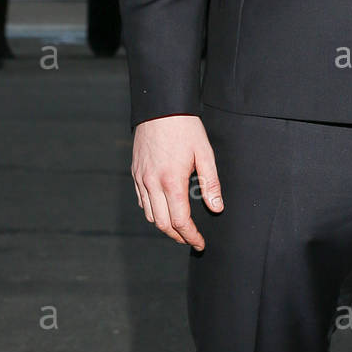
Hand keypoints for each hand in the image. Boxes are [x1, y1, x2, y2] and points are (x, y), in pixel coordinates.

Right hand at [131, 114, 222, 249]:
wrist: (160, 108)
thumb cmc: (185, 128)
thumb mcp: (205, 153)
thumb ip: (210, 183)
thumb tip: (216, 208)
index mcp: (172, 181)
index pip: (180, 220)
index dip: (191, 236)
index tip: (200, 243)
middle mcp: (152, 184)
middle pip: (162, 224)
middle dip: (177, 236)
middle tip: (191, 239)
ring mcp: (141, 179)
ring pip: (149, 215)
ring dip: (164, 226)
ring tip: (179, 227)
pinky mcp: (135, 173)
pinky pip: (141, 201)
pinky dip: (152, 211)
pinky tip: (164, 209)